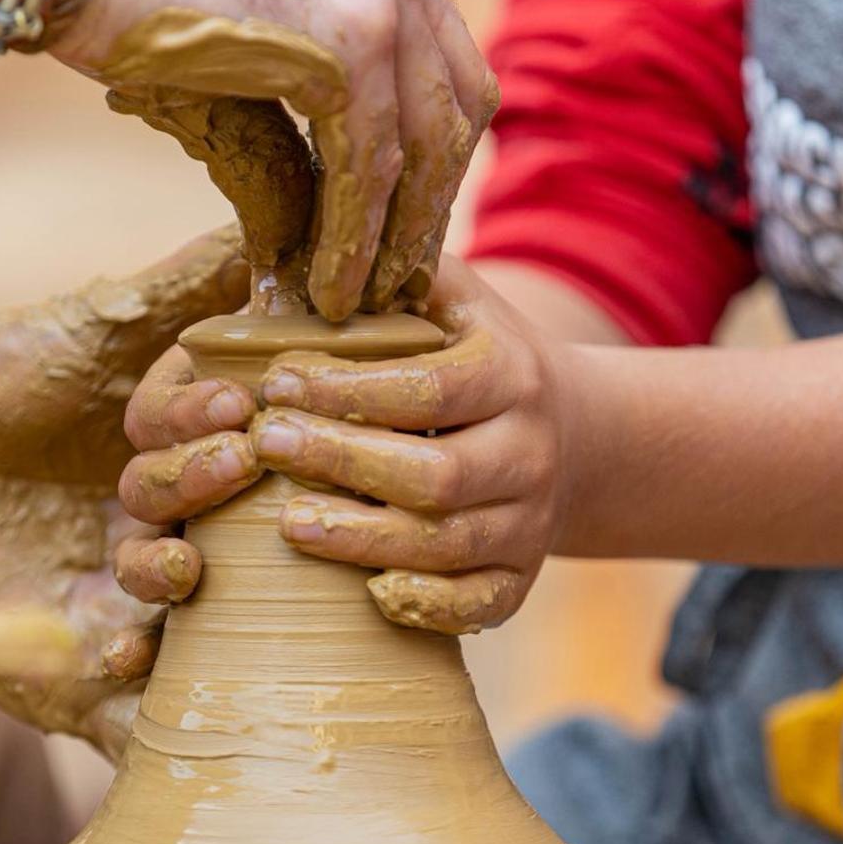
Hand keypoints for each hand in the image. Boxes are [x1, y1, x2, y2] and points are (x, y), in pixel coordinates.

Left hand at [0, 228, 247, 750]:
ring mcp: (127, 599)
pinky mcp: (76, 663)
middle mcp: (170, 529)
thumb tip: (278, 214)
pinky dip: (141, 685)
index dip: (237, 426)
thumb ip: (185, 286)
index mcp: (185, 456)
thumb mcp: (92, 323)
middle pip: (224, 530)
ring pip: (184, 609)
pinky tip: (131, 647)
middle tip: (231, 461)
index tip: (241, 399)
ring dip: (182, 582)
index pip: (236, 446)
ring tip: (169, 558)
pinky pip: (128, 696)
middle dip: (222, 495)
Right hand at [48, 0, 499, 319]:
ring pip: (428, 139)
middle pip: (457, 96)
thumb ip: (295, 64)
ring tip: (370, 297)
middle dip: (432, 195)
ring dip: (400, 232)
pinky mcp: (351, 37)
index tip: (403, 217)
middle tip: (401, 271)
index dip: (430, 145)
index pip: (438, 51)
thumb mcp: (235, 9)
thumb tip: (318, 174)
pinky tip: (333, 288)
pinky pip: (372, 162)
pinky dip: (356, 237)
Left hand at [114, 255, 572, 642]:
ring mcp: (530, 523)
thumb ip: (399, 269)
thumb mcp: (459, 297)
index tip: (276, 382)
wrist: (576, 434)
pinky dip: (429, 607)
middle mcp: (531, 452)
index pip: (429, 388)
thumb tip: (306, 236)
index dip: (349, 391)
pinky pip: (482, 607)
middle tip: (266, 446)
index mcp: (513, 374)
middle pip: (437, 475)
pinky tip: (370, 594)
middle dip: (344, 462)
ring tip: (286, 523)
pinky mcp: (523, 578)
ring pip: (449, 547)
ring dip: (363, 539)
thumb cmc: (481, 355)